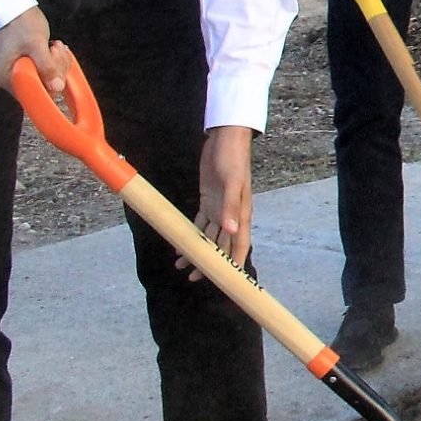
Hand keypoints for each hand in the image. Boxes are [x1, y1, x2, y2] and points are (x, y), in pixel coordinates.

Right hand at [0, 6, 65, 100]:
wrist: (15, 9)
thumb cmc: (21, 25)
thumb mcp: (36, 45)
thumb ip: (46, 66)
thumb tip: (57, 88)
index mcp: (8, 78)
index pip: (34, 96)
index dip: (50, 86)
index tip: (55, 67)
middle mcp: (13, 80)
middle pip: (44, 88)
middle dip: (56, 70)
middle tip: (55, 50)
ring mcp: (22, 73)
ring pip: (50, 79)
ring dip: (58, 63)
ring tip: (54, 46)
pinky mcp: (31, 66)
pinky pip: (49, 70)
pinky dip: (56, 61)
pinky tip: (54, 48)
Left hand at [184, 126, 254, 280]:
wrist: (226, 139)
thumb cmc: (233, 159)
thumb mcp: (232, 182)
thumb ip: (231, 207)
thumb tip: (230, 232)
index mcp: (241, 214)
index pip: (239, 245)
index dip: (233, 264)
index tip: (224, 280)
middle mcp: (231, 215)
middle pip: (222, 246)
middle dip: (210, 263)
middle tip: (194, 278)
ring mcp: (219, 208)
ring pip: (208, 237)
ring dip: (197, 251)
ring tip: (181, 267)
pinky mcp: (208, 200)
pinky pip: (200, 224)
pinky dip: (192, 235)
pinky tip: (180, 244)